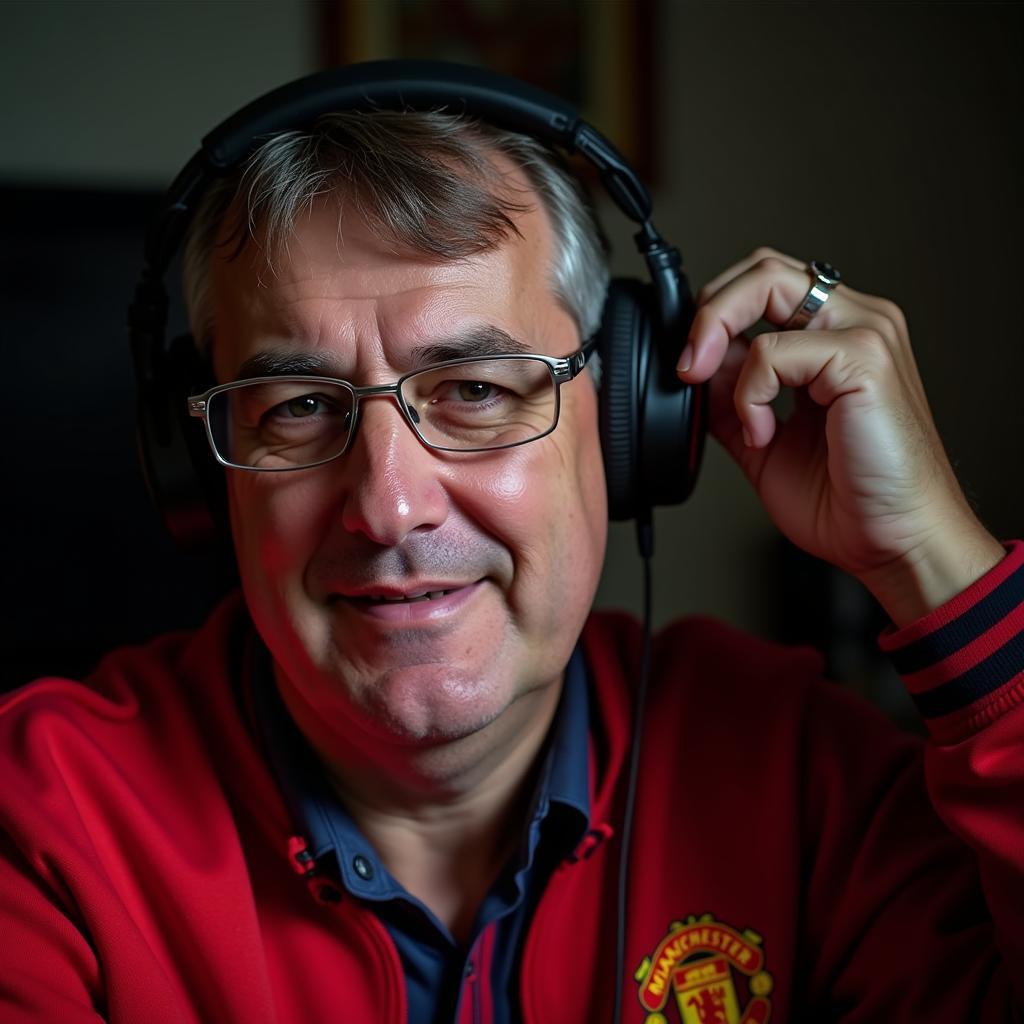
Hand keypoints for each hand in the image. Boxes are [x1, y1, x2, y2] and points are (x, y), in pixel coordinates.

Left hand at [679, 248, 1003, 624]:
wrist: (893, 542)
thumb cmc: (848, 499)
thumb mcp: (761, 439)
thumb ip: (730, 397)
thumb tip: (694, 371)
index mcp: (834, 336)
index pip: (762, 285)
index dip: (713, 316)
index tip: (686, 366)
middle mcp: (854, 322)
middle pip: (762, 267)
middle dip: (708, 312)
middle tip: (687, 367)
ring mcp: (865, 333)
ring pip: (767, 284)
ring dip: (723, 347)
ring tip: (738, 414)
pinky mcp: (865, 358)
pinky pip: (773, 348)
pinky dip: (750, 393)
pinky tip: (764, 433)